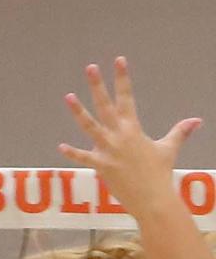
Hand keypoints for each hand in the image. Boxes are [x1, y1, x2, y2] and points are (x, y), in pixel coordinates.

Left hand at [58, 57, 200, 216]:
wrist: (153, 198)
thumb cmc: (160, 174)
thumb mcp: (168, 149)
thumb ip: (180, 132)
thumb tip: (196, 120)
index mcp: (133, 129)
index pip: (127, 97)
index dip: (123, 78)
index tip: (119, 60)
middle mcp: (119, 135)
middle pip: (106, 105)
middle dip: (98, 85)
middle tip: (90, 67)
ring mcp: (108, 150)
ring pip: (90, 126)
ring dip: (79, 111)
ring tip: (68, 96)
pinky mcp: (100, 165)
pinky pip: (83, 157)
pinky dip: (72, 153)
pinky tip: (61, 146)